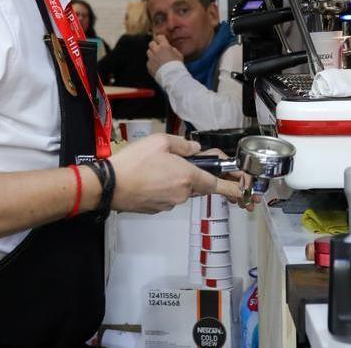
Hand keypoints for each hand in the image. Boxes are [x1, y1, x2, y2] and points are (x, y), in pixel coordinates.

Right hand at [108, 133, 241, 213]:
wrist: (109, 185)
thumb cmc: (133, 163)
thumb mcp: (160, 141)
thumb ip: (183, 144)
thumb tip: (195, 149)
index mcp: (187, 176)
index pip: (217, 184)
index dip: (231, 186)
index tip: (242, 190)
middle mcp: (182, 193)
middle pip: (197, 186)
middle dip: (192, 175)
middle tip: (176, 162)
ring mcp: (169, 203)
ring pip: (181, 191)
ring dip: (175, 181)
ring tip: (155, 168)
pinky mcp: (156, 209)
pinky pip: (167, 197)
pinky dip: (162, 188)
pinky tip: (148, 178)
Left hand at [147, 34, 183, 76]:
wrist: (172, 76)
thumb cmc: (177, 65)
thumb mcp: (179, 55)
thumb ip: (173, 50)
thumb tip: (170, 48)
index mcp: (164, 46)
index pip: (159, 37)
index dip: (160, 39)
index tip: (162, 41)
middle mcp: (156, 51)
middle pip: (151, 43)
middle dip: (154, 45)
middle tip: (158, 49)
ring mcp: (151, 58)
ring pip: (148, 52)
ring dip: (152, 53)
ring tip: (157, 58)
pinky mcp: (149, 65)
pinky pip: (148, 61)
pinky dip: (151, 62)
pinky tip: (156, 66)